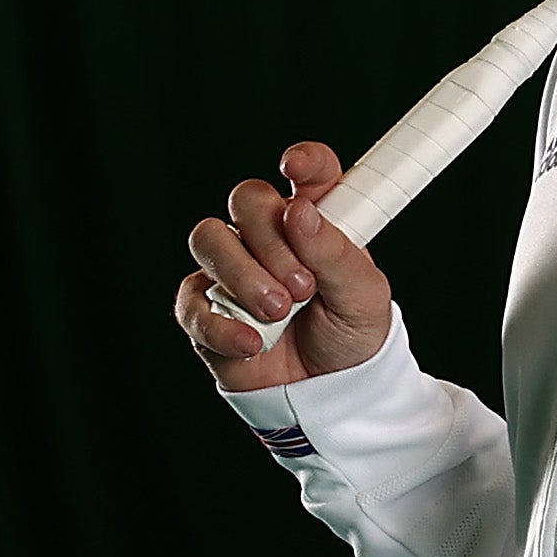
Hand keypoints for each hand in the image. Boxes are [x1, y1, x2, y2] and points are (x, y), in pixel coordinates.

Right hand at [173, 144, 395, 393]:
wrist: (332, 395)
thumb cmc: (351, 336)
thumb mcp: (363, 296)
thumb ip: (335, 252)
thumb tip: (300, 213)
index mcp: (316, 223)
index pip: (310, 174)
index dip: (304, 161)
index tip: (296, 167)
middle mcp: (269, 237)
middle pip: (247, 199)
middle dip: (271, 239)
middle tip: (302, 286)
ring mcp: (231, 270)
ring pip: (209, 238)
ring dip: (244, 274)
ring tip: (280, 312)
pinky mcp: (205, 310)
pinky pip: (192, 301)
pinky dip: (222, 322)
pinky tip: (253, 341)